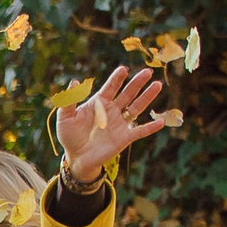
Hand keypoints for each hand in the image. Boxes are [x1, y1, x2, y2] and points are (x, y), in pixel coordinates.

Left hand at [57, 66, 167, 184]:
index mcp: (99, 103)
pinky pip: (139, 131)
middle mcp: (112, 110)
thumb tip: (74, 82)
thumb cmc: (70, 136)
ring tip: (157, 85)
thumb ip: (69, 101)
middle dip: (137, 83)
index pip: (110, 87)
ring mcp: (120, 123)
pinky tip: (161, 122)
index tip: (123, 69)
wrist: (76, 157)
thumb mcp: (65, 118)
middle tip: (147, 72)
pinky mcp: (124, 138)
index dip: (117, 78)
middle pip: (128, 93)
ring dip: (147, 97)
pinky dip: (150, 127)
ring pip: (136, 107)